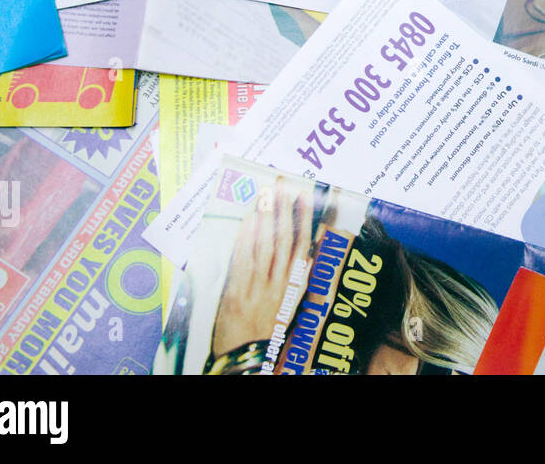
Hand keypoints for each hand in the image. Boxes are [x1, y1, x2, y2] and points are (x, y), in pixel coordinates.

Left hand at [210, 177, 313, 357]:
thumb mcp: (290, 306)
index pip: (303, 245)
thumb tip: (308, 253)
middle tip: (281, 184)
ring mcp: (258, 290)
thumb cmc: (269, 333)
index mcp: (295, 287)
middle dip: (283, 209)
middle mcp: (279, 285)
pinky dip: (246, 240)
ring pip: (265, 247)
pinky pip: (243, 263)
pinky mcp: (236, 296)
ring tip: (266, 193)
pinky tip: (248, 221)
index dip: (305, 218)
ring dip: (265, 217)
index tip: (305, 195)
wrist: (248, 361)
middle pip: (284, 240)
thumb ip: (298, 279)